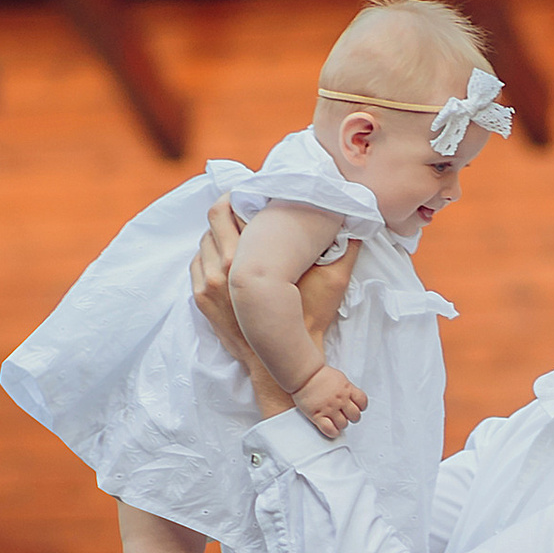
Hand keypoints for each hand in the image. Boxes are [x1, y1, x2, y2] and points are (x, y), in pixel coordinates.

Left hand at [191, 214, 359, 415]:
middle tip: (244, 205)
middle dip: (227, 209)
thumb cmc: (308, 320)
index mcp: (246, 261)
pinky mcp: (201, 300)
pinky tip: (227, 255)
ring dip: (218, 233)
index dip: (239, 197)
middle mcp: (221, 271)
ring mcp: (207, 286)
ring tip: (237, 230)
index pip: (226, 212)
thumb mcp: (333, 284)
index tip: (252, 194)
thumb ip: (346, 251)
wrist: (284, 358)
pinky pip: (196, 265)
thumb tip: (356, 223)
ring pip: (203, 243)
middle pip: (212, 223)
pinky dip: (208, 256)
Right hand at [292, 363, 366, 437]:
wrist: (304, 374)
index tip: (356, 407)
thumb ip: (346, 388)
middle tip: (345, 416)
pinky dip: (332, 432)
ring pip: (343, 424)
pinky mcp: (318, 415)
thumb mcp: (338, 377)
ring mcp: (330, 408)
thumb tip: (349, 395)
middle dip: (351, 417)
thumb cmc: (318, 374)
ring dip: (340, 424)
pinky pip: (330, 429)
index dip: (360, 407)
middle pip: (355, 416)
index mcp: (347, 389)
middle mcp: (341, 399)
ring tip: (335, 421)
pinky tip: (331, 429)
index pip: (363, 402)